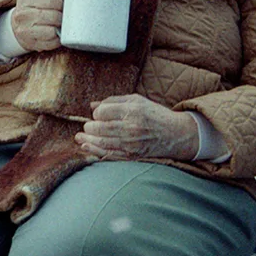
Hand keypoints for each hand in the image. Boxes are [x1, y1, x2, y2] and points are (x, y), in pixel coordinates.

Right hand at [11, 0, 65, 51]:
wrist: (18, 25)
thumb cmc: (35, 4)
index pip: (52, 0)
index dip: (61, 3)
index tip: (60, 4)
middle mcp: (22, 14)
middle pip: (54, 16)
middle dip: (63, 16)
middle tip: (63, 15)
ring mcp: (25, 31)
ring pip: (52, 31)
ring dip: (60, 28)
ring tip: (59, 24)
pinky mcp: (31, 44)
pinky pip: (52, 43)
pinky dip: (57, 38)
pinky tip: (55, 33)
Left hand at [75, 94, 198, 160]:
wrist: (176, 134)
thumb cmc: (154, 114)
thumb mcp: (136, 100)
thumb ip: (113, 101)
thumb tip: (92, 105)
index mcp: (132, 111)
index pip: (102, 112)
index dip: (97, 113)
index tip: (98, 114)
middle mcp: (131, 127)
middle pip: (100, 128)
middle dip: (89, 127)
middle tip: (87, 126)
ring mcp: (132, 143)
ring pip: (102, 142)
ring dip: (87, 140)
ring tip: (79, 137)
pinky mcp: (133, 155)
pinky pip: (110, 154)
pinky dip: (95, 151)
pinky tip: (85, 147)